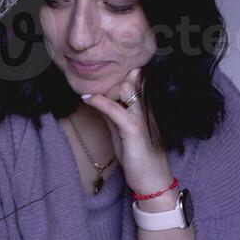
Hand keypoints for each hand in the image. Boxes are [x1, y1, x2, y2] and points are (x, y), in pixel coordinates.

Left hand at [82, 67, 171, 195]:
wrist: (152, 180)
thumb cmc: (138, 156)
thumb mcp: (122, 130)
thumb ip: (112, 113)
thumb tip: (97, 99)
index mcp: (146, 107)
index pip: (138, 80)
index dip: (126, 69)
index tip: (108, 59)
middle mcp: (147, 108)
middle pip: (135, 79)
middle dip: (119, 68)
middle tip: (97, 59)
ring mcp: (141, 117)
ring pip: (127, 90)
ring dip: (108, 82)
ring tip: (89, 77)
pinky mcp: (134, 129)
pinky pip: (115, 110)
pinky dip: (100, 102)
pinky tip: (87, 98)